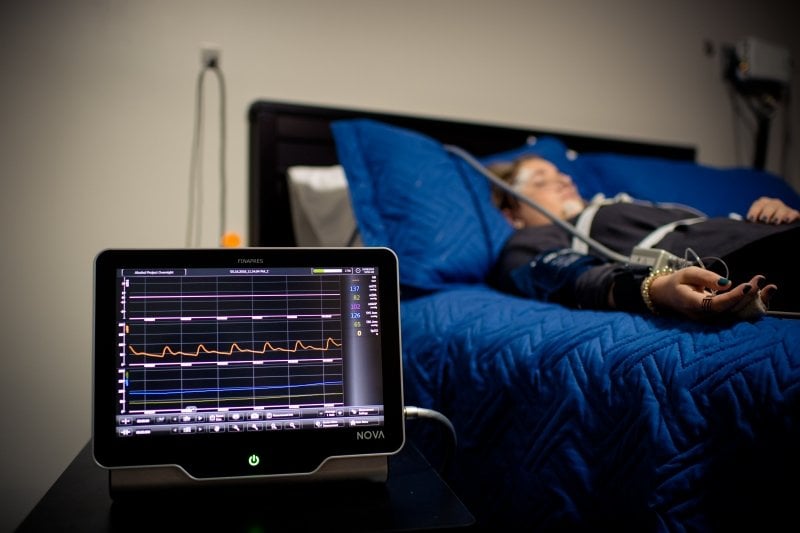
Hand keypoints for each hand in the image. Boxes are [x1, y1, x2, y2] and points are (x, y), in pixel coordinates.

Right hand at [648, 266, 776, 321]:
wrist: (668, 297)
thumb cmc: (678, 282)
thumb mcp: (688, 273)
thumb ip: (707, 277)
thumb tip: (728, 283)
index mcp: (692, 305)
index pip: (716, 305)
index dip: (733, 297)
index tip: (747, 285)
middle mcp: (703, 316)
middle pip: (730, 311)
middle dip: (748, 297)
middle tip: (760, 280)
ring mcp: (711, 320)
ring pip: (737, 315)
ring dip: (755, 302)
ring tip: (770, 287)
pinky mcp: (719, 319)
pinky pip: (737, 314)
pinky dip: (752, 304)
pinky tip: (763, 293)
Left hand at [747, 197, 799, 224]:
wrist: (777, 226)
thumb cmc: (764, 223)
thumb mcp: (756, 220)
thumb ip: (749, 218)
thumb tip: (735, 218)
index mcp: (763, 204)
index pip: (758, 204)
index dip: (754, 211)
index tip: (750, 219)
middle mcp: (774, 204)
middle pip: (770, 205)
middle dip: (766, 212)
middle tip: (763, 220)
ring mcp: (784, 208)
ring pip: (781, 208)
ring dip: (778, 215)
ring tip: (774, 222)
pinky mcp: (793, 214)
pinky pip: (793, 213)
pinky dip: (790, 216)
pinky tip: (786, 221)